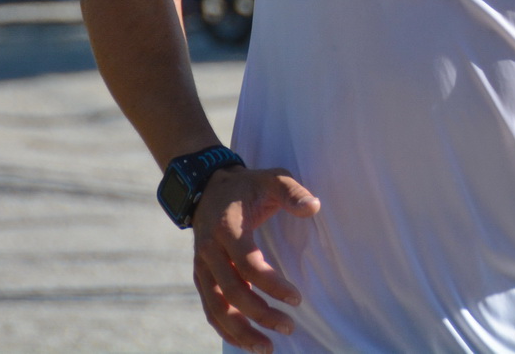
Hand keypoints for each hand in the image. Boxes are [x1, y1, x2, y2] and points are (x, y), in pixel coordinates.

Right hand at [191, 166, 320, 353]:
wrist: (206, 189)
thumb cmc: (247, 186)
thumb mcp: (272, 177)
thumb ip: (292, 191)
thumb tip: (314, 207)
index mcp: (227, 228)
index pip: (248, 264)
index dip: (272, 284)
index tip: (297, 299)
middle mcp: (210, 251)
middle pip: (232, 292)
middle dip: (261, 314)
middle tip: (289, 326)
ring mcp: (202, 267)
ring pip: (216, 308)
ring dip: (240, 331)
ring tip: (267, 348)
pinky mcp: (201, 278)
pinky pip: (210, 309)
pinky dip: (225, 330)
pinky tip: (245, 343)